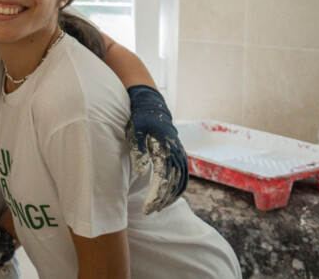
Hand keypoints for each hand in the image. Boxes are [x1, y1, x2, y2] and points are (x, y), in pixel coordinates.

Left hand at [126, 84, 188, 213]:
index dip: (155, 195)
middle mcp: (176, 154)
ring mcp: (181, 156)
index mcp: (164, 149)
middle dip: (161, 200)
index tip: (147, 208)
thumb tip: (142, 173)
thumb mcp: (135, 132)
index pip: (162, 179)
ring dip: (170, 198)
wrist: (152, 107)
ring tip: (157, 209)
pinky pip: (183, 178)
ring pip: (180, 183)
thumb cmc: (140, 120)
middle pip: (172, 184)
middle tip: (148, 212)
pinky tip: (168, 199)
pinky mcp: (181, 157)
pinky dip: (177, 191)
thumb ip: (138, 151)